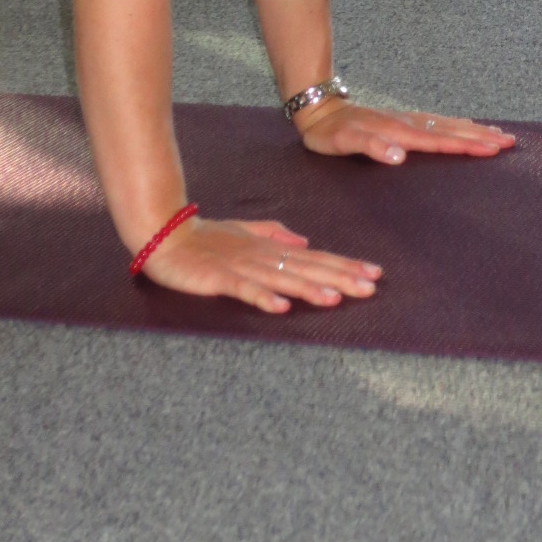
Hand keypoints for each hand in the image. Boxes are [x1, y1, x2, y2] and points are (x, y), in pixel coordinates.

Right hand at [139, 214, 382, 314]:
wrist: (167, 235)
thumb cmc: (208, 238)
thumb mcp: (246, 233)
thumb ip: (276, 234)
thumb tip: (305, 241)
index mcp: (272, 248)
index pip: (317, 258)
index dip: (346, 265)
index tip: (374, 273)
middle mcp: (264, 256)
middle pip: (309, 269)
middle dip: (341, 278)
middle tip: (371, 287)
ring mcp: (243, 267)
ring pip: (283, 279)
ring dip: (309, 289)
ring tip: (335, 299)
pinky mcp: (220, 278)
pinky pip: (244, 289)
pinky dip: (262, 297)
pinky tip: (281, 308)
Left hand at [296, 98, 515, 164]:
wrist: (320, 110)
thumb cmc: (331, 133)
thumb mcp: (344, 142)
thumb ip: (372, 147)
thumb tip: (399, 156)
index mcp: (398, 132)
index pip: (439, 140)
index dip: (466, 145)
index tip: (492, 148)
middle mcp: (408, 124)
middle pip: (451, 131)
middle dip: (481, 137)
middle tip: (509, 142)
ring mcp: (408, 120)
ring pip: (448, 125)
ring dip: (474, 130)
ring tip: (498, 135)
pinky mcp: (404, 121)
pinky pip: (439, 123)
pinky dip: (458, 126)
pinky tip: (467, 128)